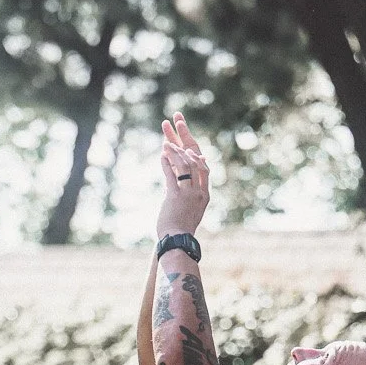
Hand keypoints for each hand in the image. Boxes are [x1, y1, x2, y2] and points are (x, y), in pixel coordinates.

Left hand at [156, 112, 210, 238]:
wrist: (178, 242)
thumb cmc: (180, 229)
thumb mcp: (188, 211)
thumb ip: (185, 197)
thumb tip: (175, 186)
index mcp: (204, 195)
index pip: (204, 168)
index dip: (196, 153)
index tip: (187, 141)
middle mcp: (200, 192)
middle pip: (195, 159)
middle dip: (186, 138)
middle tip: (178, 122)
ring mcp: (189, 193)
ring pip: (185, 164)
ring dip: (174, 149)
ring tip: (166, 138)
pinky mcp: (176, 196)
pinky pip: (172, 174)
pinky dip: (166, 162)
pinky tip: (161, 153)